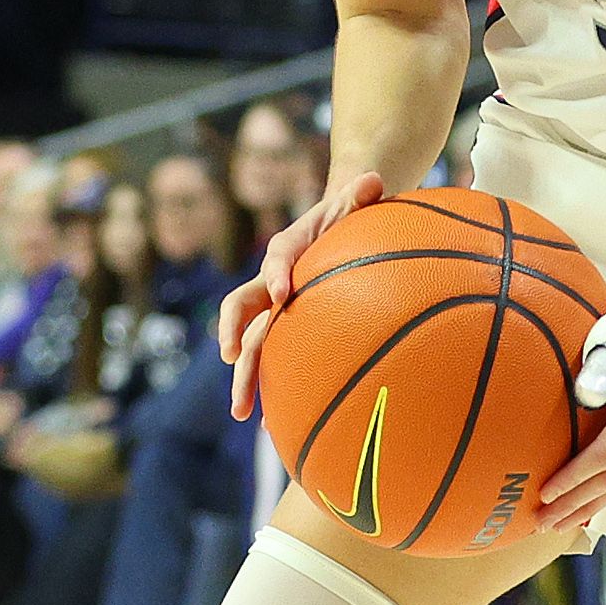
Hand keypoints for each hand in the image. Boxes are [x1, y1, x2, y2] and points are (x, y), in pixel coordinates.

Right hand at [221, 169, 387, 419]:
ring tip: (241, 412)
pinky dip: (271, 390)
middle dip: (234, 334)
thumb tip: (374, 179)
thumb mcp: (357, 202)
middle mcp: (272, 281)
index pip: (278, 257)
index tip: (281, 295)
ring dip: (243, 376)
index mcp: (289, 248)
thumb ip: (362, 195)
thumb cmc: (350, 217)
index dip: (276, 274)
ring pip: (250, 343)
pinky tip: (274, 426)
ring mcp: (274, 311)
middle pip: (243, 308)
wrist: (336, 228)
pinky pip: (272, 361)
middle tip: (231, 360)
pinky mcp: (283, 332)